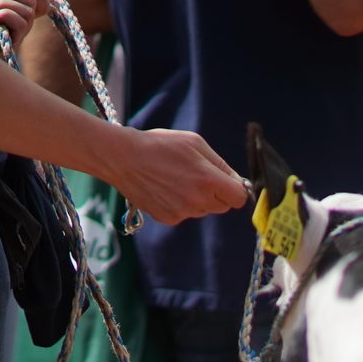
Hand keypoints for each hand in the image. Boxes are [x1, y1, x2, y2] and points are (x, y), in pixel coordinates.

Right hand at [100, 127, 248, 224]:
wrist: (122, 158)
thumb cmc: (159, 145)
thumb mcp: (195, 143)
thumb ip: (220, 164)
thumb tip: (238, 181)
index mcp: (208, 181)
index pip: (239, 197)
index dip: (236, 188)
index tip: (228, 182)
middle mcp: (198, 201)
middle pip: (223, 205)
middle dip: (217, 193)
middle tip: (198, 176)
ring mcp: (183, 212)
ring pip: (203, 210)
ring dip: (198, 198)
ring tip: (177, 179)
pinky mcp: (169, 219)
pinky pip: (185, 214)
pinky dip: (180, 204)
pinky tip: (166, 188)